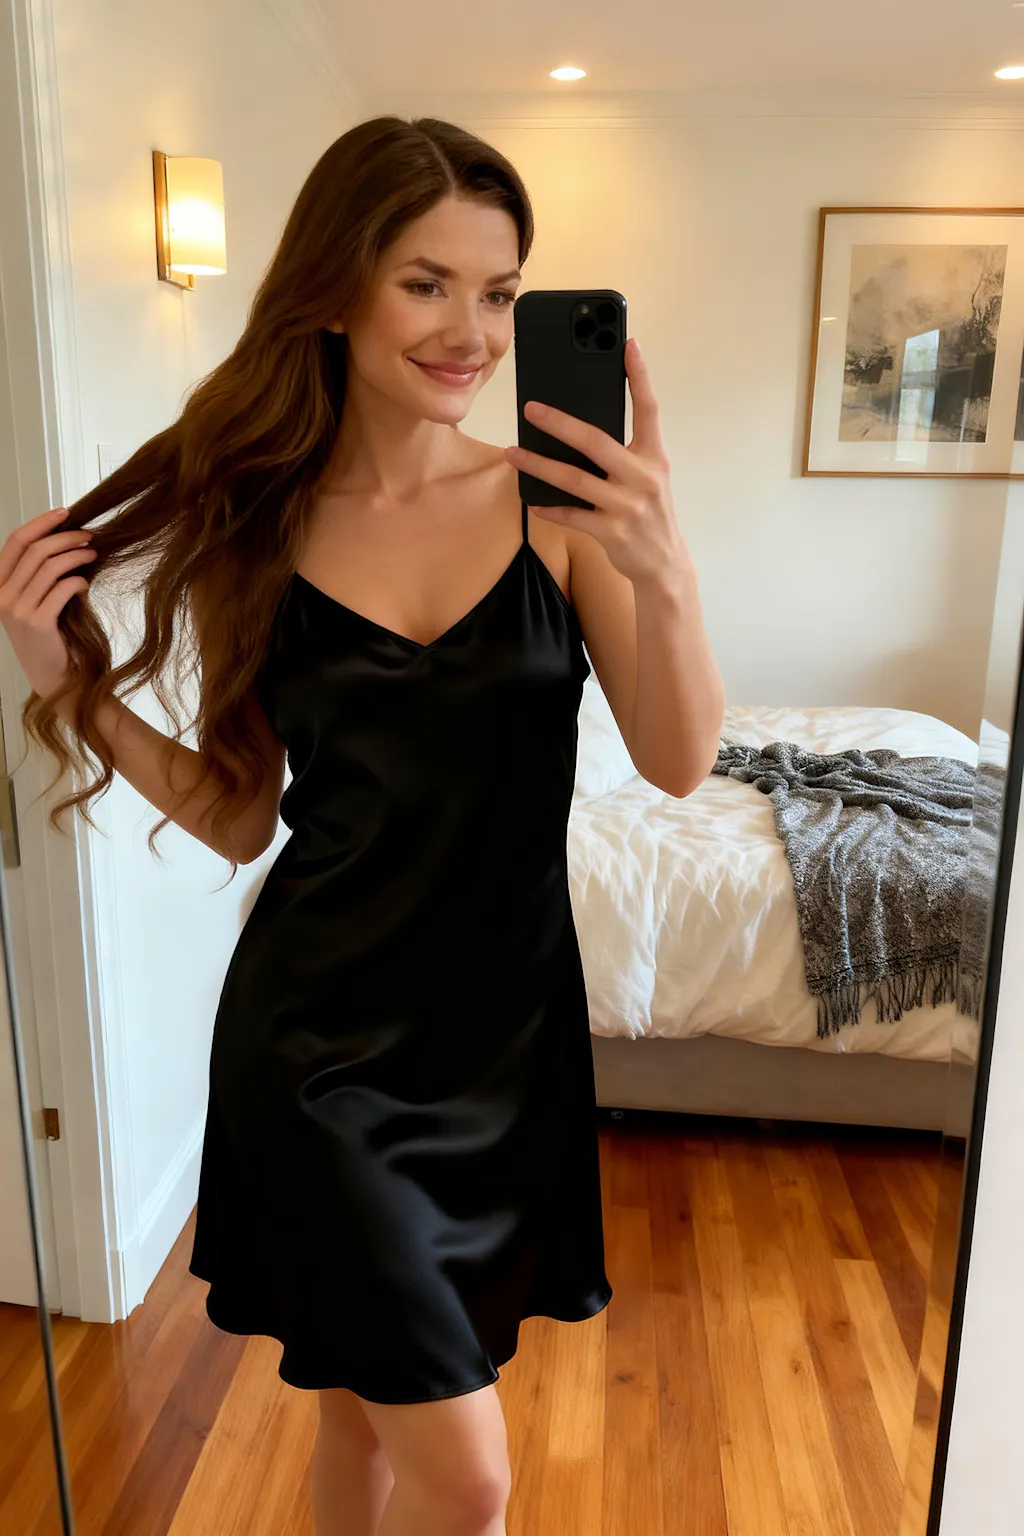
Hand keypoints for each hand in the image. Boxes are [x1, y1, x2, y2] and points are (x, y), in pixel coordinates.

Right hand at [0, 506, 96, 699]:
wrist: (53, 676)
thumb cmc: (48, 635)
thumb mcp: (35, 600)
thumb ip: (39, 573)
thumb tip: (66, 537)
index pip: (15, 541)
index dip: (41, 522)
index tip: (66, 512)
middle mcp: (1, 596)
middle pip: (35, 550)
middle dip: (66, 537)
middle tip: (89, 537)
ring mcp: (17, 610)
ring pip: (50, 566)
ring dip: (76, 556)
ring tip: (93, 555)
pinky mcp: (37, 623)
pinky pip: (62, 588)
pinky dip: (78, 581)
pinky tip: (85, 584)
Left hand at [504, 336, 686, 584]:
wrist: (664, 564)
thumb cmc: (649, 512)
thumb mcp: (648, 477)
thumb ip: (624, 452)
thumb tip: (579, 426)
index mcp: (654, 456)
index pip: (649, 408)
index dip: (640, 375)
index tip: (628, 344)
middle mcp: (644, 477)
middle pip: (596, 441)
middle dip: (560, 423)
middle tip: (530, 408)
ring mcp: (627, 506)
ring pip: (575, 479)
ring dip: (539, 465)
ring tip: (512, 452)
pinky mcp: (612, 532)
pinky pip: (572, 515)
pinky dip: (549, 507)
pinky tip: (531, 498)